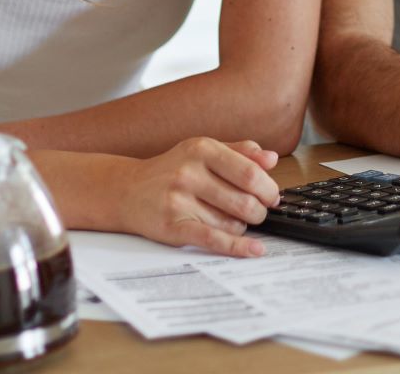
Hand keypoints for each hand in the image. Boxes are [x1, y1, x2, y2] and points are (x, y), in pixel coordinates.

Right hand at [116, 138, 280, 256]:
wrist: (126, 190)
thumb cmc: (170, 170)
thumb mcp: (202, 151)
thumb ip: (239, 151)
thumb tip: (271, 159)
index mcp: (202, 149)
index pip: (250, 173)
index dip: (268, 189)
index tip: (272, 197)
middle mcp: (190, 172)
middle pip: (245, 201)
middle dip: (259, 211)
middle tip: (257, 212)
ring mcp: (179, 200)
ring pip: (232, 223)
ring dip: (240, 226)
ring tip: (229, 219)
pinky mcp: (173, 226)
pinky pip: (213, 239)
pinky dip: (238, 247)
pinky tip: (254, 249)